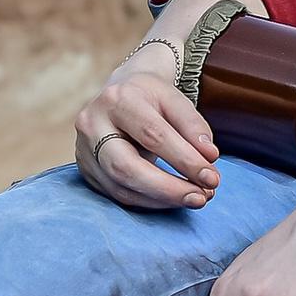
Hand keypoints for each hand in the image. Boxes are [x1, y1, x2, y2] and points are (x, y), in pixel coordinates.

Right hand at [74, 48, 219, 212]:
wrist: (120, 94)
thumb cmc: (151, 98)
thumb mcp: (174, 100)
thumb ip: (193, 126)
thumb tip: (209, 157)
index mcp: (117, 99)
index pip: (153, 135)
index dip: (184, 160)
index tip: (212, 177)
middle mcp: (92, 124)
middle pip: (126, 167)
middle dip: (168, 188)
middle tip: (203, 197)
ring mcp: (83, 150)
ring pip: (119, 187)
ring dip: (161, 199)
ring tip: (193, 198)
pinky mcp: (86, 170)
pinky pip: (116, 194)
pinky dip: (148, 201)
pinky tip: (171, 199)